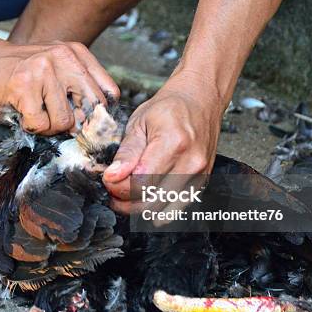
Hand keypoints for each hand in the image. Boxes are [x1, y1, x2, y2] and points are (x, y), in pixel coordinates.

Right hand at [0, 37, 118, 134]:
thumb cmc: (14, 73)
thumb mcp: (54, 73)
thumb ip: (76, 91)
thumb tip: (97, 127)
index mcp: (76, 53)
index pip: (109, 92)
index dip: (99, 116)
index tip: (84, 123)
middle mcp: (64, 57)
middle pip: (92, 109)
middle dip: (75, 124)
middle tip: (54, 120)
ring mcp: (44, 69)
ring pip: (65, 121)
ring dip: (48, 126)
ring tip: (32, 111)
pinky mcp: (24, 85)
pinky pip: (40, 124)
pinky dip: (30, 126)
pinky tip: (20, 111)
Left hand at [102, 72, 223, 213]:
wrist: (201, 100)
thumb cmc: (170, 108)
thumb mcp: (140, 122)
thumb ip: (126, 152)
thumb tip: (112, 176)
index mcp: (173, 143)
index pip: (141, 182)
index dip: (119, 187)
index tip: (108, 180)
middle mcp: (191, 163)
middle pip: (151, 201)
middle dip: (125, 201)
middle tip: (113, 190)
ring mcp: (200, 175)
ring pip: (163, 210)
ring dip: (140, 208)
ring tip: (127, 194)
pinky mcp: (202, 183)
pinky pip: (176, 208)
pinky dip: (157, 207)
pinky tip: (145, 195)